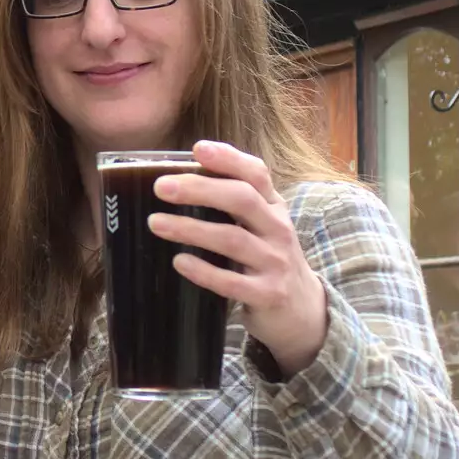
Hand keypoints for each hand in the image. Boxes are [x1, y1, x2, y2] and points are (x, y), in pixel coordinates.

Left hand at [146, 139, 328, 377]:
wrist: (302, 310)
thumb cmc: (267, 258)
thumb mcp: (260, 226)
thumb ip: (232, 203)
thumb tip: (177, 180)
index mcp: (273, 207)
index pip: (256, 174)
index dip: (228, 159)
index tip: (197, 148)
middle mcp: (278, 229)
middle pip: (242, 199)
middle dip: (200, 189)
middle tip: (161, 187)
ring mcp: (275, 262)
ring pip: (232, 239)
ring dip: (191, 229)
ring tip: (156, 223)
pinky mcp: (267, 294)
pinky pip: (232, 282)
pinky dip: (204, 271)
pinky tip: (179, 262)